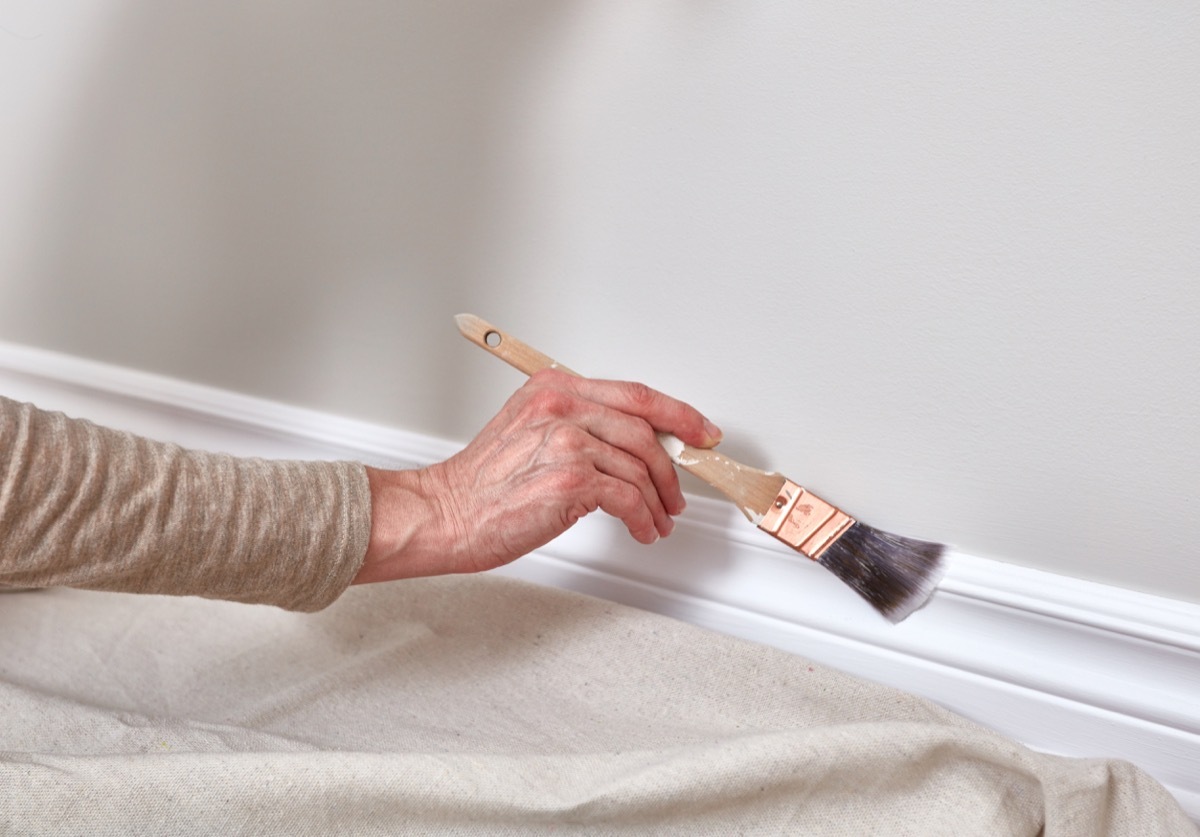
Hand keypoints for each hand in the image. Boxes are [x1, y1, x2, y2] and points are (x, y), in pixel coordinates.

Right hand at [352, 369, 721, 583]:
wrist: (446, 514)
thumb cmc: (484, 483)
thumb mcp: (529, 429)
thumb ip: (578, 423)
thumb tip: (634, 442)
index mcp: (555, 388)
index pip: (635, 394)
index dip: (679, 414)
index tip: (701, 431)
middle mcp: (562, 406)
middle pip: (645, 431)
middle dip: (671, 468)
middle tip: (677, 492)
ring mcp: (567, 442)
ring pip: (640, 468)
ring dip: (657, 502)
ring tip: (657, 520)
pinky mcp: (570, 481)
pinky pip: (629, 498)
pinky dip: (643, 518)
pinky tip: (641, 529)